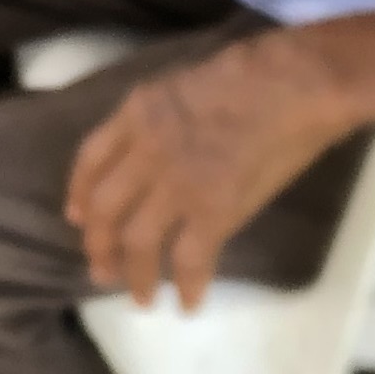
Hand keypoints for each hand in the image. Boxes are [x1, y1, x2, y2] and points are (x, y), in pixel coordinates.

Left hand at [63, 36, 352, 309]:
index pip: (90, 159)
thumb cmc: (256, 70)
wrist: (296, 82)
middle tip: (102, 271)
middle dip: (99, 246)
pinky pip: (191, 258)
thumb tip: (158, 147)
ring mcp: (177, 183)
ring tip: (140, 299)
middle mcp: (145, 150)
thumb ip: (161, 117)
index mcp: (137, 112)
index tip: (78, 218)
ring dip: (136, 275)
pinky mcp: (214, 209)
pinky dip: (188, 286)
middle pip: (106, 208)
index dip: (80, 194)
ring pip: (138, 241)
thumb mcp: (185, 82)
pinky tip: (190, 303)